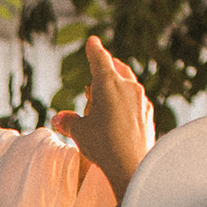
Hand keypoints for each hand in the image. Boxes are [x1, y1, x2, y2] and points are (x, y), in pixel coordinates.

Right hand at [48, 35, 151, 206]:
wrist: (133, 166)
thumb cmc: (103, 146)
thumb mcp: (80, 132)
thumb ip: (69, 121)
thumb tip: (58, 119)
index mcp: (108, 84)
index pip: (99, 59)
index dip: (94, 49)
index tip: (93, 41)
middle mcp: (128, 87)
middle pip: (117, 68)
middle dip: (108, 67)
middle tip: (99, 71)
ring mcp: (141, 100)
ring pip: (128, 84)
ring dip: (118, 85)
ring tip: (108, 95)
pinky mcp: (148, 114)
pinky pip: (136, 100)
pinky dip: (127, 101)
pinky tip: (122, 113)